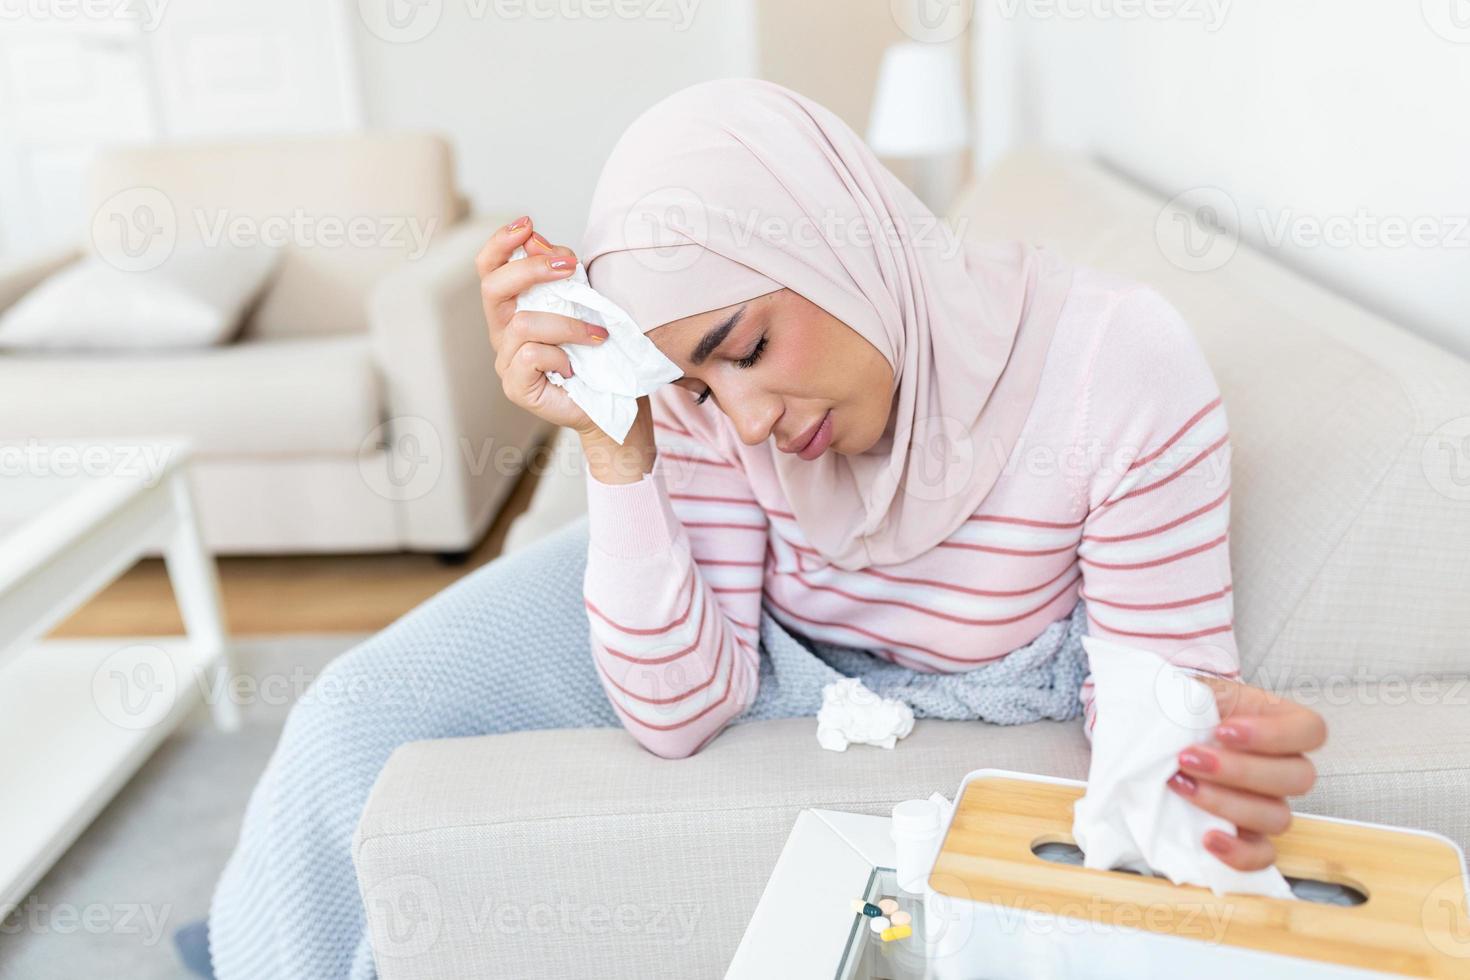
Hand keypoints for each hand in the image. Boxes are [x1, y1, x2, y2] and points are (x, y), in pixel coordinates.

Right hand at [476, 216, 611, 435]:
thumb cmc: (600, 354)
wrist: (615, 404)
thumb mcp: (585, 303)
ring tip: (597, 333)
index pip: (489, 269)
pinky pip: (530, 356)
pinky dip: (560, 355)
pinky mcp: (515, 387)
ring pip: (523, 324)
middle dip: (531, 268)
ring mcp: (505, 362)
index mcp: (513, 309)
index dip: (501, 242)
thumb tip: (539, 238)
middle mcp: (502, 332)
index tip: (527, 223)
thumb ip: (562, 274)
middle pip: (493, 287)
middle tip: (570, 266)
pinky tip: (576, 366)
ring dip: (567, 323)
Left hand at [1166, 676, 1326, 870]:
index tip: (1223, 730)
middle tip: (1189, 758)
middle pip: (1298, 778)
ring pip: (1278, 817)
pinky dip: (1238, 852)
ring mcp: (1266, 802)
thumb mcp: (1189, 689)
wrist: (1154, 733)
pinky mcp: (1245, 833)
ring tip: (1181, 786)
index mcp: (1277, 721)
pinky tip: (1207, 838)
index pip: (1311, 730)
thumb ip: (1197, 698)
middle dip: (1239, 771)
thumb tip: (1178, 717)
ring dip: (1227, 804)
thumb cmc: (1178, 708)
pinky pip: (1261, 855)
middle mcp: (1281, 765)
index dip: (1274, 735)